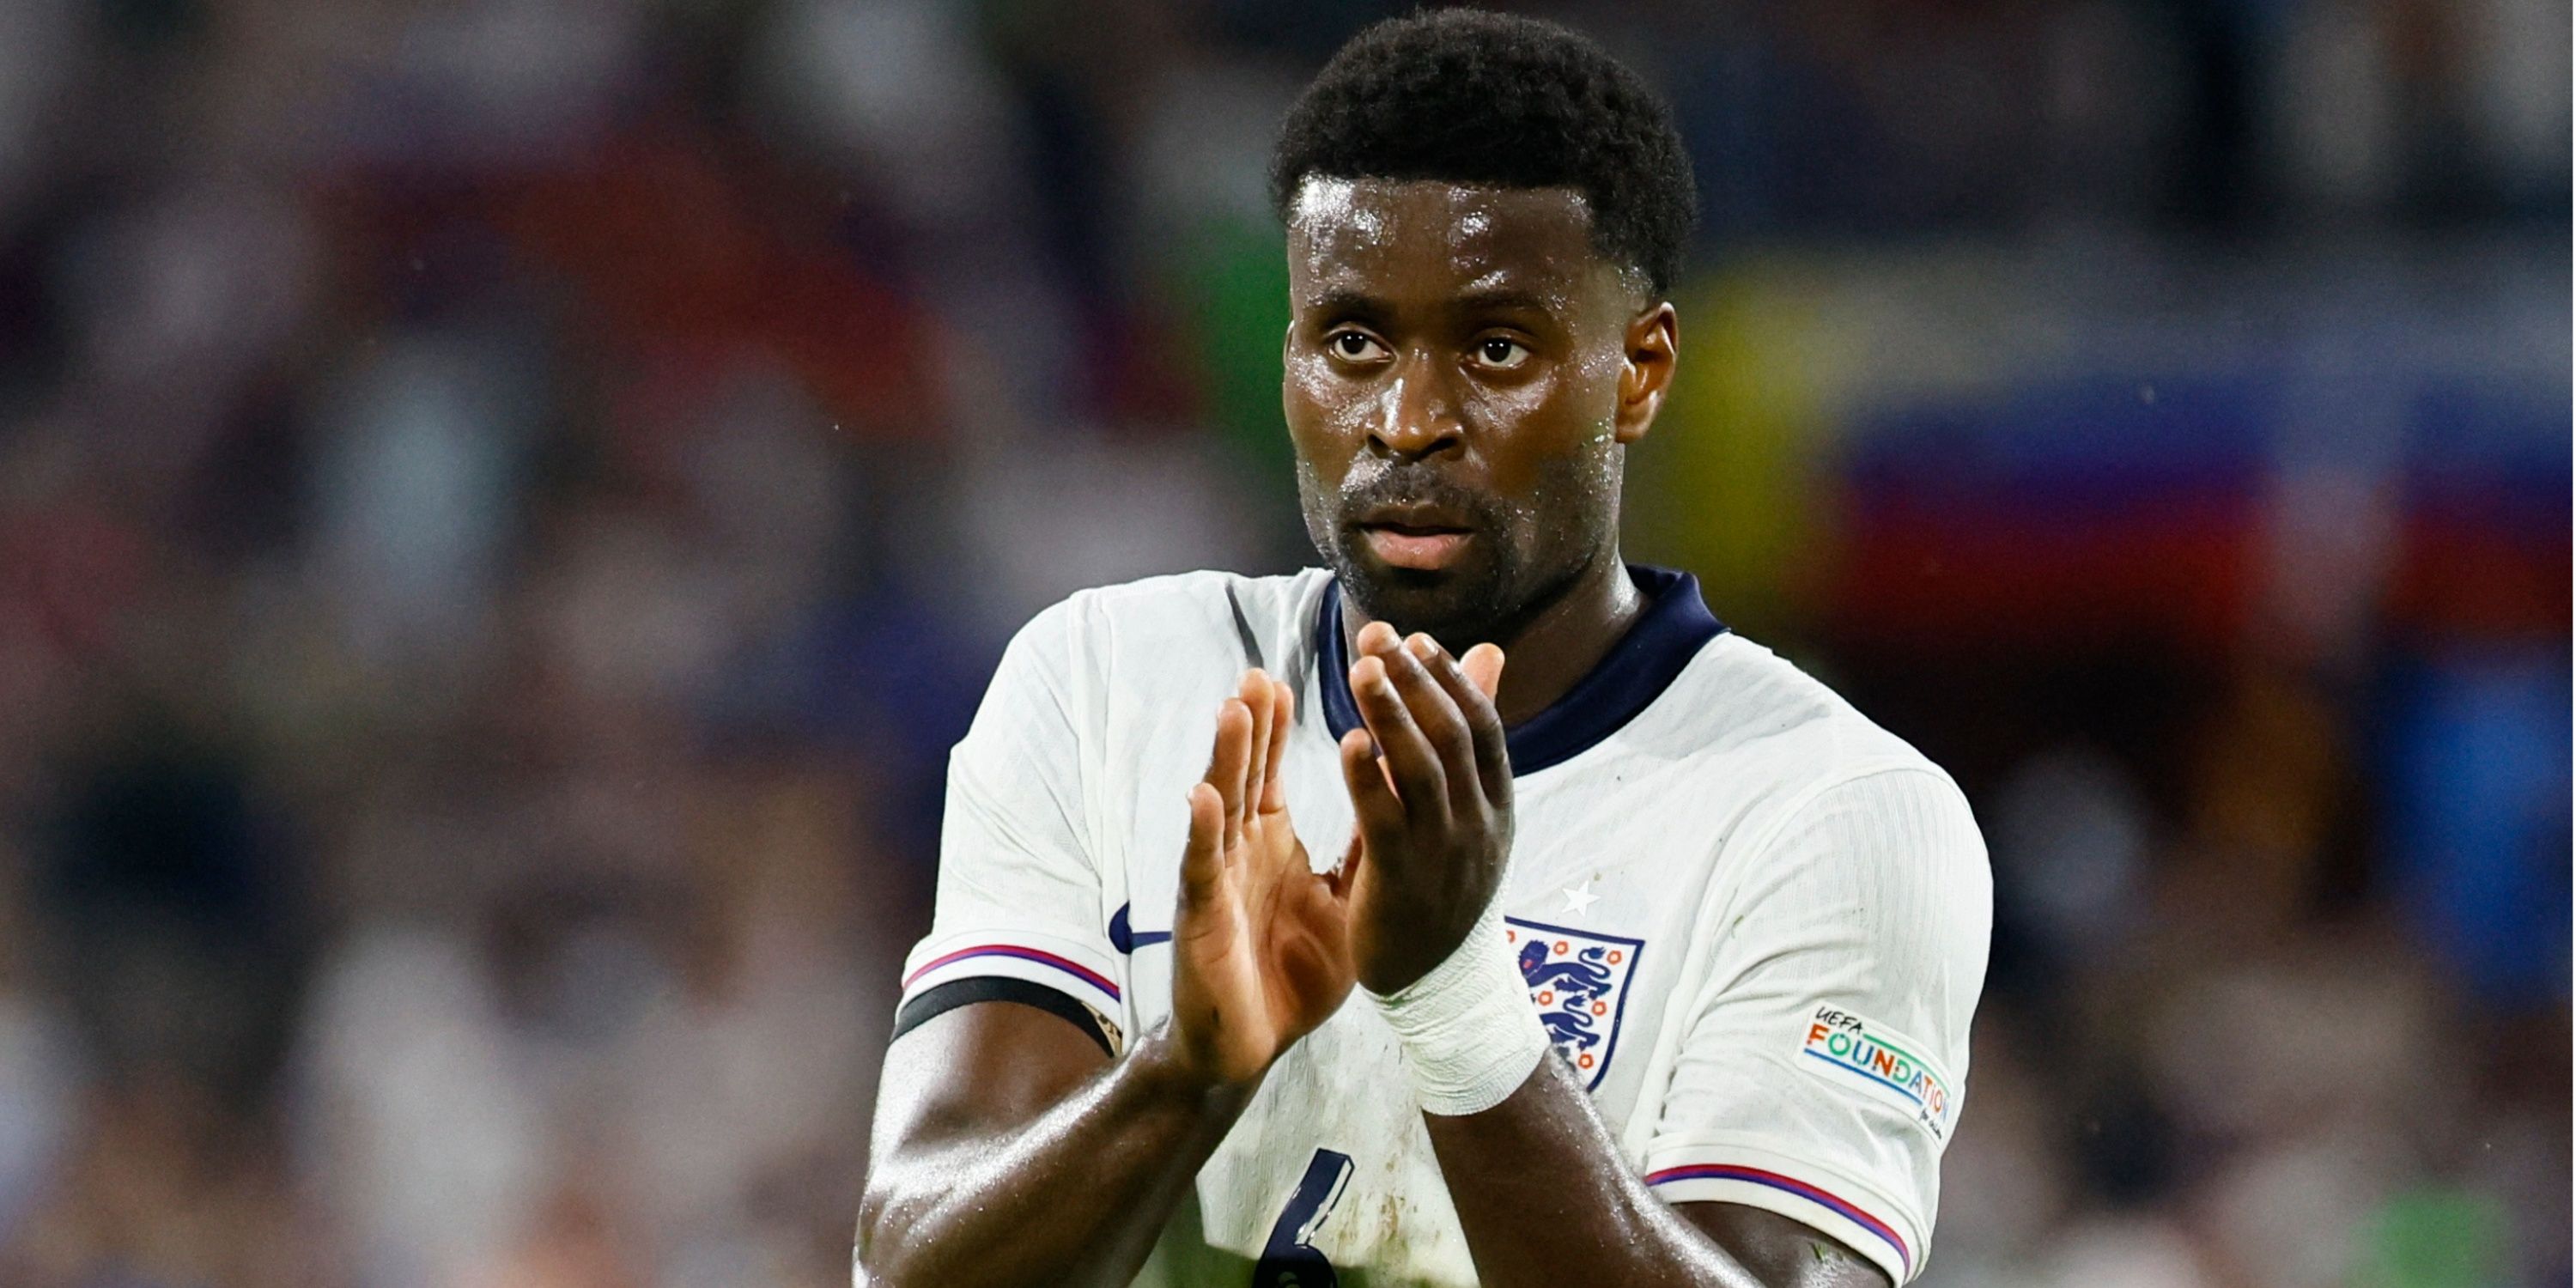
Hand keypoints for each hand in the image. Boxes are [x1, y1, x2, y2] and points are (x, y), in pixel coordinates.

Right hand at [1168, 670, 1357, 1086]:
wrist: (1251, 1045)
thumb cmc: (1292, 973)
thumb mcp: (1344, 899)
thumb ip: (1363, 845)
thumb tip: (1395, 795)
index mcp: (1268, 844)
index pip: (1270, 773)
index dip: (1276, 728)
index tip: (1285, 678)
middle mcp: (1238, 851)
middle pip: (1243, 776)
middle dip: (1251, 726)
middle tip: (1259, 676)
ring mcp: (1217, 880)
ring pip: (1219, 809)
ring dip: (1226, 759)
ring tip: (1234, 709)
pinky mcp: (1202, 916)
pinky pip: (1203, 868)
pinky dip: (1202, 831)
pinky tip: (1202, 796)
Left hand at [1338, 624, 1511, 994]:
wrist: (1439, 986)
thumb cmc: (1446, 888)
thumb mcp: (1470, 810)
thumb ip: (1468, 734)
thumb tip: (1487, 652)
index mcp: (1497, 805)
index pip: (1483, 726)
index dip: (1450, 679)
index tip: (1415, 638)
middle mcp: (1479, 823)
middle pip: (1453, 736)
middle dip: (1415, 681)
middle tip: (1375, 636)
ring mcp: (1446, 853)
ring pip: (1423, 770)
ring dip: (1392, 715)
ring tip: (1362, 670)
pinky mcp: (1405, 881)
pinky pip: (1388, 821)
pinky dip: (1369, 779)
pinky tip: (1346, 743)